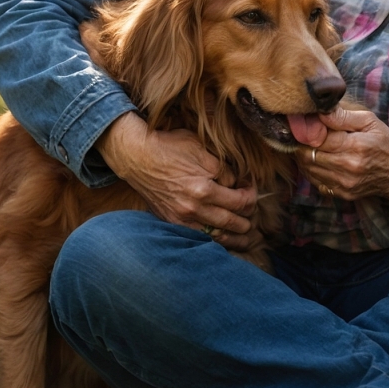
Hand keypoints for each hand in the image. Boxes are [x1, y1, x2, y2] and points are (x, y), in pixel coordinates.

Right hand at [97, 112, 258, 250]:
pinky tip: (221, 237)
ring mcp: (181, 218)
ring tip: (245, 236)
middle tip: (252, 213)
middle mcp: (193, 209)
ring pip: (216, 237)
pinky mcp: (171, 222)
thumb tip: (237, 184)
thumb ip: (224, 170)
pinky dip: (212, 240)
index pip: (241, 202)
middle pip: (232, 223)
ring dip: (234, 237)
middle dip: (247, 219)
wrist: (137, 157)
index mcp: (203, 190)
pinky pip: (197, 237)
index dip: (251, 196)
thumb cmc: (170, 147)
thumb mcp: (202, 150)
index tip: (250, 189)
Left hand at [290, 107, 388, 216]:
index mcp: (356, 146)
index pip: (317, 138)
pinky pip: (316, 182)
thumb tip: (319, 111)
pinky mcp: (343, 194)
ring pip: (309, 170)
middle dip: (302, 144)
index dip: (307, 130)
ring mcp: (345, 183)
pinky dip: (312, 171)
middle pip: (308, 155)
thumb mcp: (369, 121)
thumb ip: (343, 116)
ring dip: (304, 157)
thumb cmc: (386, 142)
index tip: (306, 123)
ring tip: (311, 146)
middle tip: (304, 134)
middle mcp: (349, 167)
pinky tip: (320, 160)